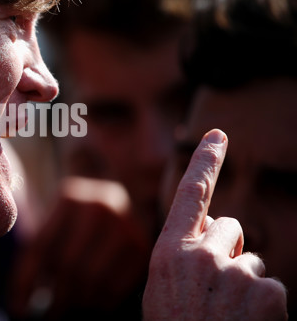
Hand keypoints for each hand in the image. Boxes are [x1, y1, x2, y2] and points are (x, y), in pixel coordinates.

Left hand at [9, 177, 150, 318]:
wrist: (121, 202)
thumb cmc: (78, 223)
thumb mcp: (55, 227)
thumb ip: (35, 257)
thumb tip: (20, 306)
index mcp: (69, 197)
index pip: (41, 247)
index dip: (26, 282)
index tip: (19, 310)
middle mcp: (98, 206)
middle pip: (69, 265)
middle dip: (57, 298)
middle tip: (51, 316)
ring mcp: (124, 224)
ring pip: (93, 279)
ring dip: (78, 303)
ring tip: (71, 309)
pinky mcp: (142, 245)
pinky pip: (117, 286)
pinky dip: (101, 304)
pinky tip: (93, 305)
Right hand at [143, 129, 286, 319]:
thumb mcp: (165, 292)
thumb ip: (182, 256)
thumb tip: (212, 227)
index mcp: (169, 253)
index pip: (188, 195)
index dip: (204, 161)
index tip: (218, 134)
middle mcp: (200, 255)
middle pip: (230, 228)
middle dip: (230, 249)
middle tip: (218, 289)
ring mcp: (233, 272)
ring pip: (253, 261)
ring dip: (247, 284)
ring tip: (228, 317)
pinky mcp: (266, 292)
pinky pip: (273, 287)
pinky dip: (266, 308)